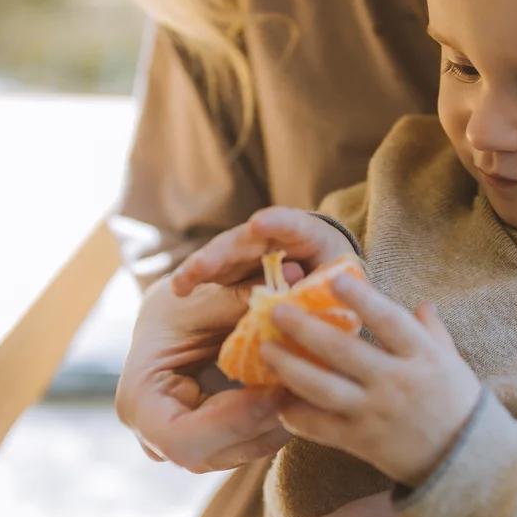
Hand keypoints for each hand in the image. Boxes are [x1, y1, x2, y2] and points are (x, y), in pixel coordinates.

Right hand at [115, 274, 290, 472]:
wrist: (170, 323)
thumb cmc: (178, 306)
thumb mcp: (201, 298)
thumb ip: (236, 300)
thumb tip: (289, 282)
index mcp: (139, 403)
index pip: (182, 439)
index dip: (233, 421)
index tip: (276, 392)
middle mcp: (157, 439)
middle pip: (217, 452)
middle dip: (265, 422)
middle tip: (307, 389)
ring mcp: (188, 448)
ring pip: (242, 452)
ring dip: (282, 423)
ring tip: (313, 387)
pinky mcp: (215, 446)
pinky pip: (253, 443)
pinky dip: (281, 420)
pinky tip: (305, 392)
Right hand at [170, 207, 357, 296]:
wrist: (329, 289)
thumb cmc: (336, 288)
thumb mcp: (333, 291)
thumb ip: (312, 293)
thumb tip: (287, 292)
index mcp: (310, 236)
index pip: (294, 224)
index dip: (277, 223)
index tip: (257, 224)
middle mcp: (276, 236)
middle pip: (247, 240)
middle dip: (224, 252)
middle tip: (202, 266)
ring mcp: (252, 249)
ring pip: (225, 252)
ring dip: (203, 266)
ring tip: (182, 284)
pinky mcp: (237, 266)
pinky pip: (217, 270)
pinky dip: (198, 278)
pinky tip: (180, 290)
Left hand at [264, 275, 479, 485]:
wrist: (466, 465)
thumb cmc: (460, 406)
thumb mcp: (454, 363)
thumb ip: (433, 332)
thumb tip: (421, 304)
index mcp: (424, 357)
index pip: (389, 320)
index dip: (361, 298)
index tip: (334, 278)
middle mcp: (397, 382)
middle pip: (343, 351)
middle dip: (305, 329)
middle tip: (277, 311)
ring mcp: (377, 413)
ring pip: (323, 388)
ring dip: (289, 368)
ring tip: (266, 350)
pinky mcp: (362, 443)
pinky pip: (322, 428)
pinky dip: (297, 415)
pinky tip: (278, 402)